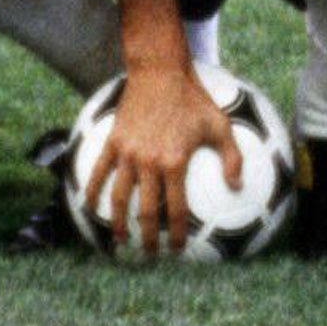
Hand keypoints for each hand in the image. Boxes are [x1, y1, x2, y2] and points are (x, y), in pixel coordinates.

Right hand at [88, 60, 239, 258]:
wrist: (161, 72)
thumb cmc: (194, 99)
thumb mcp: (221, 126)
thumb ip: (232, 158)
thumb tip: (238, 186)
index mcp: (175, 162)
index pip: (175, 209)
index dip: (175, 233)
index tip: (176, 249)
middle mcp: (148, 162)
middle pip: (145, 210)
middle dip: (148, 236)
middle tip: (150, 253)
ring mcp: (128, 153)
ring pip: (119, 196)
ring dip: (117, 221)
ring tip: (120, 239)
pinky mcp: (113, 141)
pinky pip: (99, 171)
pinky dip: (92, 190)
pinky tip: (88, 205)